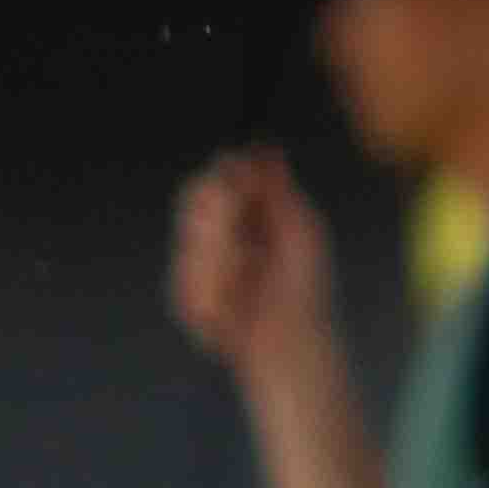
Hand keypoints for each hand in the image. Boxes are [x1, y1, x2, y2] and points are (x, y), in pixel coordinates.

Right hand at [173, 149, 330, 384]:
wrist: (289, 339)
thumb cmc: (304, 285)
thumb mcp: (302, 228)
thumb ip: (280, 190)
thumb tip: (268, 148)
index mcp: (243, 211)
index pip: (216, 176)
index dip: (225, 180)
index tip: (242, 193)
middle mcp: (215, 231)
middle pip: (193, 198)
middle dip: (221, 221)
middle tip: (247, 249)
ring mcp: (196, 262)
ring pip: (189, 242)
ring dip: (222, 264)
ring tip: (247, 283)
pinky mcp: (184, 294)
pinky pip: (185, 281)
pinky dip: (213, 293)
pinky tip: (232, 307)